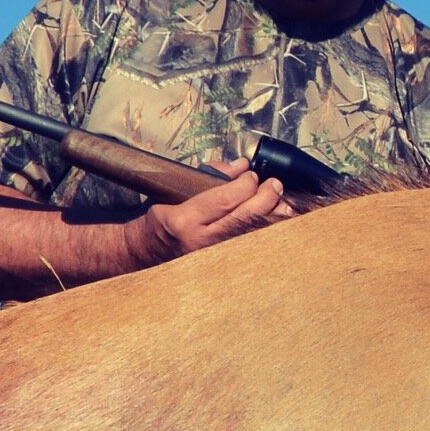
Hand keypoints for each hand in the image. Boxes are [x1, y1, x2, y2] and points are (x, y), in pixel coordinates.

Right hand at [134, 165, 299, 264]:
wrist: (146, 252)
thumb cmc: (161, 220)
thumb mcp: (177, 191)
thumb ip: (211, 176)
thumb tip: (241, 166)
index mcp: (185, 221)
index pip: (224, 199)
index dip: (245, 185)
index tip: (252, 175)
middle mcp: (200, 242)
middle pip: (244, 218)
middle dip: (266, 198)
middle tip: (275, 185)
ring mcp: (212, 257)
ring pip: (253, 235)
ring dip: (273, 217)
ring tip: (283, 202)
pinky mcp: (222, 264)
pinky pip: (250, 246)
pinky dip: (267, 233)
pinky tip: (277, 222)